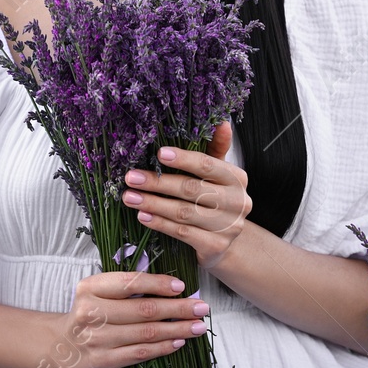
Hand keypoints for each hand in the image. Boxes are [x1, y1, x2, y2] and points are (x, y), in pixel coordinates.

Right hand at [48, 270, 211, 367]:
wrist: (60, 347)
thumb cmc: (88, 314)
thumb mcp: (97, 293)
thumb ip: (125, 288)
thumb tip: (171, 287)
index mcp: (90, 288)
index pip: (130, 282)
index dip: (158, 284)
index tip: (182, 287)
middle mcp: (92, 311)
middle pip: (144, 309)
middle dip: (178, 308)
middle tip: (202, 307)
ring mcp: (97, 338)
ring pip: (146, 333)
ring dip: (177, 329)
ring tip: (198, 327)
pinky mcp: (103, 360)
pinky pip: (140, 353)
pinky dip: (163, 347)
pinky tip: (179, 342)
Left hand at [122, 119, 250, 271]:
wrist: (226, 242)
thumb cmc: (214, 200)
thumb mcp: (215, 174)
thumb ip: (214, 148)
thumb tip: (219, 120)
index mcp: (237, 178)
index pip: (208, 164)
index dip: (183, 158)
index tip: (158, 153)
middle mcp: (238, 202)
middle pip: (192, 189)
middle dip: (158, 182)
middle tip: (131, 177)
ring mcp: (229, 226)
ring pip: (184, 212)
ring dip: (153, 203)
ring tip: (129, 197)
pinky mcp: (216, 246)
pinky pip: (183, 233)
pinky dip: (160, 223)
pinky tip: (143, 216)